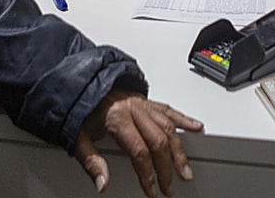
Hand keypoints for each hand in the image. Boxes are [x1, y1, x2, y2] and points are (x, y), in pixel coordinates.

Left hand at [74, 89, 202, 196]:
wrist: (82, 86)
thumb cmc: (81, 112)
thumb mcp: (79, 138)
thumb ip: (92, 162)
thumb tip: (102, 184)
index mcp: (117, 118)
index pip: (139, 151)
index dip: (147, 174)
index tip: (152, 190)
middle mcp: (134, 109)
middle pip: (158, 140)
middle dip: (166, 167)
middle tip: (169, 186)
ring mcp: (142, 104)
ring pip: (168, 126)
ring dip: (179, 150)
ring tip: (185, 169)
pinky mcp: (147, 101)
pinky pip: (169, 110)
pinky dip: (184, 119)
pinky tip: (196, 127)